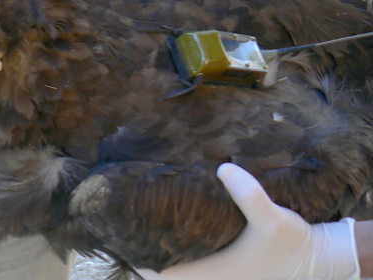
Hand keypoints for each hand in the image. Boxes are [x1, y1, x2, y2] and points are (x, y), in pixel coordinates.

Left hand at [136, 164, 358, 279]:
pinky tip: (177, 214)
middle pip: (163, 267)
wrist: (316, 258)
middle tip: (128, 211)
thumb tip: (224, 168)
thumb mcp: (273, 219)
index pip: (160, 274)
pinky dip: (180, 240)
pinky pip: (193, 256)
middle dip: (143, 244)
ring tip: (146, 208)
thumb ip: (250, 196)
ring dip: (161, 242)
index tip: (121, 231)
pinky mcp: (226, 263)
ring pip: (177, 260)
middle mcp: (211, 276)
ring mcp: (218, 272)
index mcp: (212, 274)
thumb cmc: (291, 244)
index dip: (136, 257)